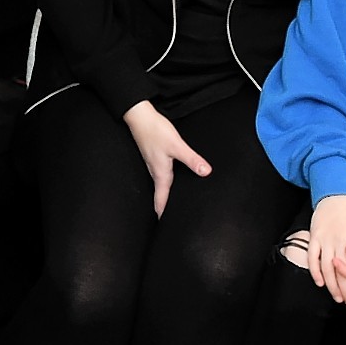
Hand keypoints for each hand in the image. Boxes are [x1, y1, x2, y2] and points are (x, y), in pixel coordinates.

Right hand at [122, 100, 210, 216]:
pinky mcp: (154, 156)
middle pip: (160, 195)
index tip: (167, 227)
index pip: (162, 200)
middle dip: (164, 208)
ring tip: (171, 206)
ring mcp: (153, 164)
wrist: (140, 117)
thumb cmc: (155, 131)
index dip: (164, 214)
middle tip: (171, 222)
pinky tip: (171, 180)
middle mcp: (155, 172)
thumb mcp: (177, 146)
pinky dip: (164, 184)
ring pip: (160, 186)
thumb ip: (192, 159)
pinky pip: (160, 175)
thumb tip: (206, 172)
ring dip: (164, 196)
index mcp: (161, 174)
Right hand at [308, 195, 345, 304]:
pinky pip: (313, 257)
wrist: (336, 196)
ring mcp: (326, 239)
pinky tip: (320, 282)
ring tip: (337, 297)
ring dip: (332, 286)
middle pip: (344, 272)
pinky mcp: (315, 237)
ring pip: (328, 268)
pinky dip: (315, 271)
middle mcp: (341, 241)